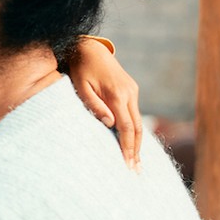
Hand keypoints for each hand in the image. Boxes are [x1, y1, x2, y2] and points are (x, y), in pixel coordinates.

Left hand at [69, 37, 141, 170]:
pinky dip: (135, 130)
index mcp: (116, 94)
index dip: (128, 147)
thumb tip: (109, 124)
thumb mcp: (81, 87)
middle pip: (137, 128)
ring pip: (138, 121)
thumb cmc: (80, 69)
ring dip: (138, 142)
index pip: (126, 127)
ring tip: (136, 162)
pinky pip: (134, 114)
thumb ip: (94, 106)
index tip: (127, 164)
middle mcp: (129, 93)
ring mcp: (132, 91)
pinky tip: (133, 143)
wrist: (90, 48)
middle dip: (137, 150)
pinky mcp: (131, 90)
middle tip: (136, 171)